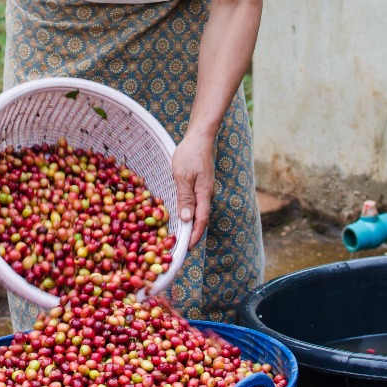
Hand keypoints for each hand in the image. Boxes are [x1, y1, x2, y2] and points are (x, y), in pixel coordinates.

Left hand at [171, 130, 214, 249]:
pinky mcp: (201, 185)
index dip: (194, 236)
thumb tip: (187, 220)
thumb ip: (185, 198)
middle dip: (192, 234)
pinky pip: (196, 203)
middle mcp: (207, 195)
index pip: (201, 221)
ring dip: (190, 224)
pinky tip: (181, 215)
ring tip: (180, 235)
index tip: (187, 249)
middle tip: (181, 247)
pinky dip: (189, 213)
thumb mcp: (183, 176)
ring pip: (198, 212)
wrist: (200, 137)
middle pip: (201, 219)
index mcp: (204, 194)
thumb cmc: (190, 154)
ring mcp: (205, 190)